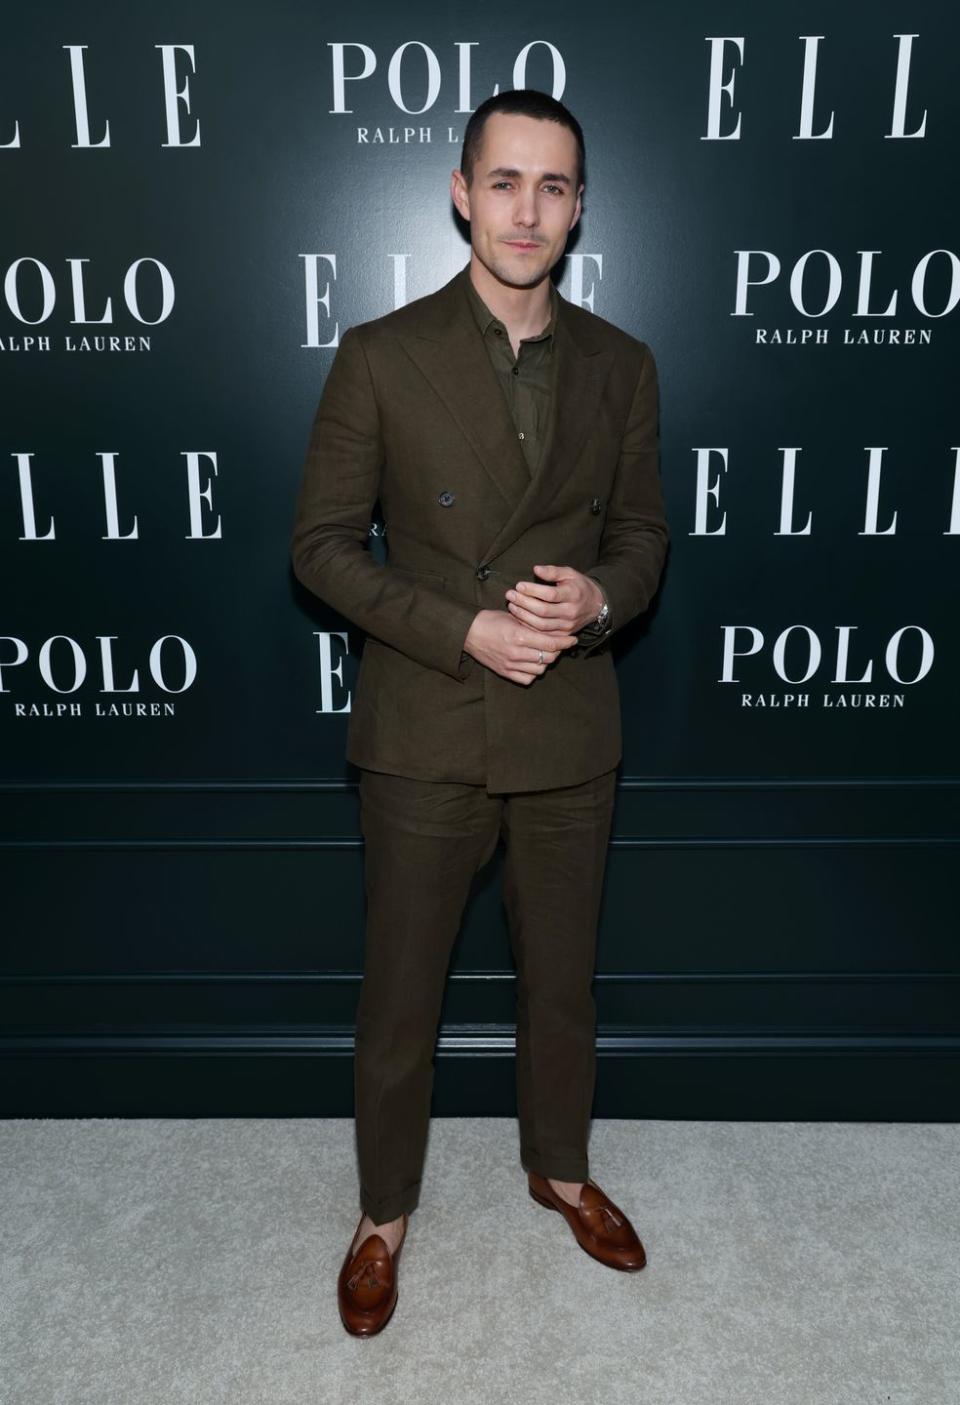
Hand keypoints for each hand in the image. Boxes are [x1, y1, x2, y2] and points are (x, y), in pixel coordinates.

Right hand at [463, 608, 577, 685]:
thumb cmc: (491, 620)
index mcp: (520, 636)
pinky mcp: (504, 672)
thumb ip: (533, 625)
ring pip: (540, 670)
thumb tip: (554, 629)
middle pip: (548, 658)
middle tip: (559, 645)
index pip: (551, 643)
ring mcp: (510, 665)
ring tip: (545, 653)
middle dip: (557, 651)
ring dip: (546, 662)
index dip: (565, 642)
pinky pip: (527, 679)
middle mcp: (516, 653)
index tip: (572, 639)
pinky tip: (532, 664)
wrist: (468, 632)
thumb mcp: (514, 617)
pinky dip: (533, 673)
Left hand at [505, 564, 604, 634]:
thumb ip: (553, 571)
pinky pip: (543, 634)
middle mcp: (571, 612)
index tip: (518, 585)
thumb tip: (536, 569)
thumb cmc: (578, 586)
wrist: (595, 605)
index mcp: (573, 594)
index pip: (550, 595)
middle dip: (524, 603)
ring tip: (511, 606)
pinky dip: (529, 627)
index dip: (533, 591)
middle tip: (510, 595)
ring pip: (541, 625)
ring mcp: (568, 626)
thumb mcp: (569, 573)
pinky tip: (519, 618)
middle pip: (543, 611)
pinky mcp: (564, 635)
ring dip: (523, 616)